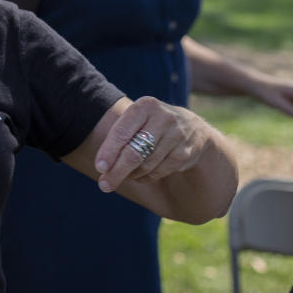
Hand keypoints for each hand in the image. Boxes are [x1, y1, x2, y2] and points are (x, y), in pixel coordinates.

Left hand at [94, 96, 214, 192]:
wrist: (192, 127)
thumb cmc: (151, 124)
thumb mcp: (136, 120)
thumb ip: (119, 137)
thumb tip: (103, 168)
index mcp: (145, 106)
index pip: (122, 132)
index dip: (109, 152)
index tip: (100, 168)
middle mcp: (163, 118)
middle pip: (134, 152)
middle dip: (117, 171)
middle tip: (104, 185)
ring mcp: (176, 136)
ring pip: (146, 165)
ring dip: (130, 174)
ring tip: (122, 175)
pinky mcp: (184, 153)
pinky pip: (158, 172)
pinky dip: (144, 177)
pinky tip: (138, 175)